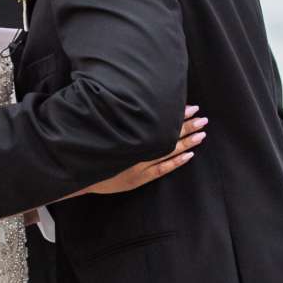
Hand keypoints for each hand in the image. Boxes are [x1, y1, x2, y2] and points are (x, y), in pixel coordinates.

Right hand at [83, 106, 205, 195]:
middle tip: (203, 117)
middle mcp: (138, 148)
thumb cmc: (90, 146)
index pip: (160, 122)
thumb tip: (132, 103)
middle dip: (186, 126)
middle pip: (168, 135)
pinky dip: (176, 162)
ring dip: (187, 142)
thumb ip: (118, 116)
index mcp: (131, 133)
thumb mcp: (101, 126)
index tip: (190, 107)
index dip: (176, 115)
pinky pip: (162, 169)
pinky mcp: (138, 178)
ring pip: (169, 151)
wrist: (79, 172)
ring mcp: (140, 165)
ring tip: (202, 133)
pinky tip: (190, 155)